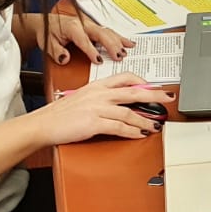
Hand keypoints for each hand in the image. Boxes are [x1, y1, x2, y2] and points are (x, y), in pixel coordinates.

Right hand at [24, 73, 170, 145]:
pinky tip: (140, 134)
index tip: (155, 87)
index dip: (143, 82)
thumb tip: (119, 103)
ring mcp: (97, 108)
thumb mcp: (83, 98)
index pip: (126, 77)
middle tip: (168, 98)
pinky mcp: (93, 122)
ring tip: (156, 124)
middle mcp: (99, 94)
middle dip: (154, 95)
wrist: (42, 124)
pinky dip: (132, 131)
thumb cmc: (60, 113)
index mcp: (97, 85)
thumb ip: (101, 97)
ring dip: (145, 119)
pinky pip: (119, 126)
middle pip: (134, 91)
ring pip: (129, 111)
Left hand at [43, 12, 134, 65]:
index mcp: (72, 27)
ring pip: (108, 32)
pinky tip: (128, 43)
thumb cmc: (48, 32)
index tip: (99, 60)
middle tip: (119, 57)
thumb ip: (56, 52)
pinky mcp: (94, 27)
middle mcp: (83, 24)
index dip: (92, 51)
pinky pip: (109, 32)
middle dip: (111, 45)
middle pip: (101, 34)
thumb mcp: (47, 43)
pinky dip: (120, 38)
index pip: (84, 40)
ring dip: (118, 42)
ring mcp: (90, 25)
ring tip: (125, 52)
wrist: (45, 22)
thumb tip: (65, 58)